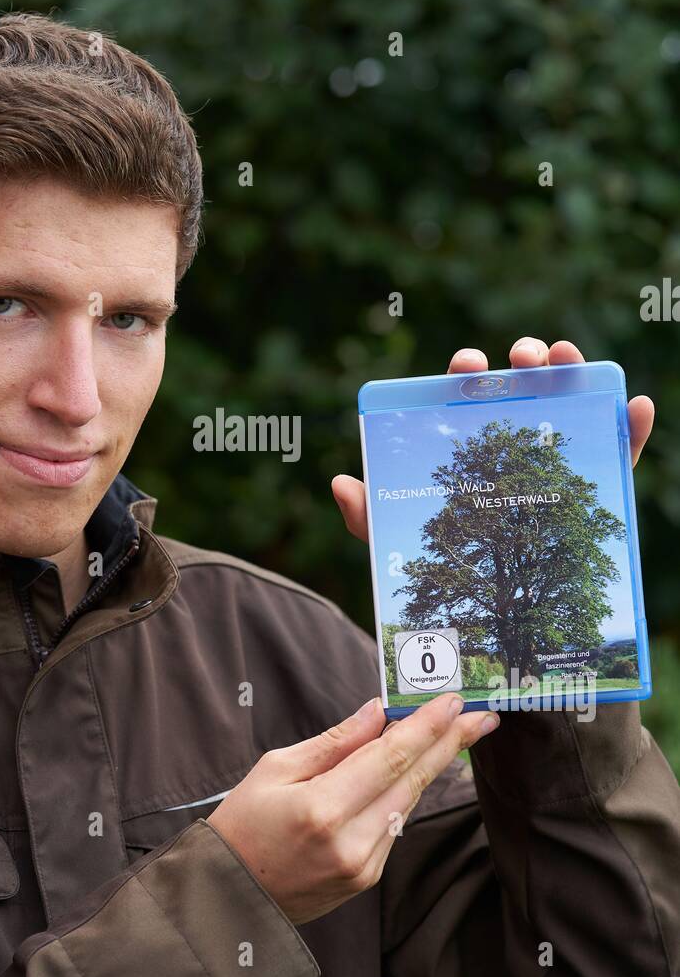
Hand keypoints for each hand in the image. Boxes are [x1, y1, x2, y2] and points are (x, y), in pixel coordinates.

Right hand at [206, 690, 497, 925]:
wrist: (228, 898)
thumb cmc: (242, 825)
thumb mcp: (276, 769)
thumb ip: (334, 742)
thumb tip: (378, 712)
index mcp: (322, 810)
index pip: (389, 758)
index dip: (426, 727)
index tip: (454, 701)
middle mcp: (350, 842)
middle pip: (412, 781)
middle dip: (451, 744)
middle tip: (484, 715)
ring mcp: (362, 866)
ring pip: (407, 802)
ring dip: (432, 766)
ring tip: (458, 733)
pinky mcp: (366, 878)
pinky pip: (393, 824)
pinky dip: (404, 792)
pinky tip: (414, 769)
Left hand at [332, 337, 654, 542]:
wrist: (489, 618)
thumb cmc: (437, 568)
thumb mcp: (395, 542)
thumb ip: (365, 516)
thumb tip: (342, 482)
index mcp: (466, 438)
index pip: (466, 394)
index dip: (467, 373)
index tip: (467, 367)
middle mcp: (512, 437)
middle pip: (521, 385)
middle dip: (523, 358)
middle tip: (521, 360)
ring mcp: (555, 457)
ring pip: (570, 403)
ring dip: (572, 371)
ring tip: (569, 360)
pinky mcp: (595, 484)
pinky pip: (618, 452)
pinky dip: (631, 425)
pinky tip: (635, 405)